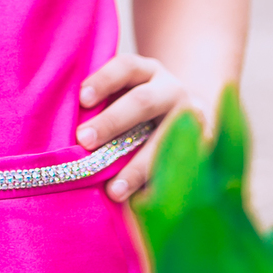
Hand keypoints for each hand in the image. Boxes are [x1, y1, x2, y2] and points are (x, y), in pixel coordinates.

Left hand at [75, 54, 202, 202]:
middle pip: (142, 102)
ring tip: (114, 191)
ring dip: (138, 167)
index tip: (81, 99)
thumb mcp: (128, 93)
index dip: (103, 80)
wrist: (192, 115)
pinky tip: (145, 206)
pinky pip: (187, 168)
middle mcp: (172, 90)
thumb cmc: (141, 107)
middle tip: (84, 141)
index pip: (126, 67)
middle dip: (113, 121)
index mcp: (149, 71)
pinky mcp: (207, 148)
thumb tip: (65, 127)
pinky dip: (164, 187)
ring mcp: (193, 118)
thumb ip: (103, 104)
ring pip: (166, 140)